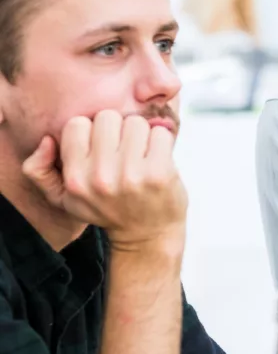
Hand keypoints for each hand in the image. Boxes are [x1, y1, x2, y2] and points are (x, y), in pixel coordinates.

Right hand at [23, 110, 187, 250]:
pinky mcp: (159, 173)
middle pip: (107, 117)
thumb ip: (40, 171)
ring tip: (141, 156)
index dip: (92, 131)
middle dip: (118, 129)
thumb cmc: (107, 209)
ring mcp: (131, 176)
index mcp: (75, 180)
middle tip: (124, 151)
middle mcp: (100, 178)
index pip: (77, 124)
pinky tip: (157, 159)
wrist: (147, 235)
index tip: (102, 148)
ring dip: (142, 135)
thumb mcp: (65, 198)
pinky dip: (161, 142)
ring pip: (135, 122)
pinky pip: (160, 133)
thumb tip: (47, 140)